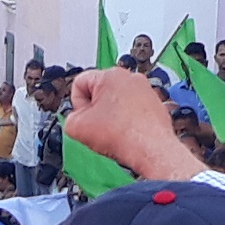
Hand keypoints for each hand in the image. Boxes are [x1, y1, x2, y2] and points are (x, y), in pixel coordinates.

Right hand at [65, 69, 201, 180]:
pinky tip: (126, 134)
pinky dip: (126, 122)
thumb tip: (75, 120)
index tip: (84, 118)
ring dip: (111, 118)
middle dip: (95, 111)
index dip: (77, 104)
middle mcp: (130, 77)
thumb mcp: (77, 128)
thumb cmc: (123, 135)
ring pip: (116, 103)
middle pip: (99, 93)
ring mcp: (145, 90)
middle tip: (98, 128)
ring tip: (114, 133)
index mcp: (110, 75)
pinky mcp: (154, 104)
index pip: (79, 83)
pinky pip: (132, 111)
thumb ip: (69, 118)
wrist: (151, 148)